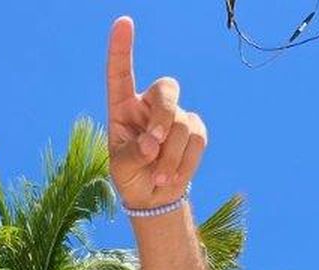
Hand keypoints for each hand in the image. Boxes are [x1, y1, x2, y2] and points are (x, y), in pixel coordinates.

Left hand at [106, 17, 207, 210]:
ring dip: (171, 155)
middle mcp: (149, 105)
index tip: (123, 23)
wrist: (154, 197)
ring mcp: (174, 115)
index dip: (122, 49)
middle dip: (163, 117)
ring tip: (159, 176)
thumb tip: (154, 144)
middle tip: (154, 146)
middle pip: (166, 90)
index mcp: (123, 108)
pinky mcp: (194, 130)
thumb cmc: (130, 178)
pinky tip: (172, 175)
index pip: (121, 75)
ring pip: (182, 122)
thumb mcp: (122, 169)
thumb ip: (134, 154)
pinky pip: (197, 138)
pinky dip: (185, 161)